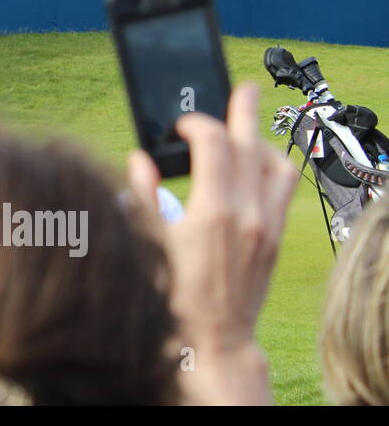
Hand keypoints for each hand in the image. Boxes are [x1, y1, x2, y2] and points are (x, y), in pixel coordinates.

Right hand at [125, 83, 297, 404]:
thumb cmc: (173, 293)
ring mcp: (266, 226)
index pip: (213, 144)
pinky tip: (258, 166)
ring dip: (262, 141)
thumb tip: (141, 159)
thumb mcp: (148, 241)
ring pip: (277, 166)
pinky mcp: (274, 238)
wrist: (212, 338)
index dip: (196, 124)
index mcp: (212, 211)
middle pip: (251, 145)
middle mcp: (247, 214)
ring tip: (248, 129)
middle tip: (243, 87)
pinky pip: (283, 191)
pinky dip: (273, 168)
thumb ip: (144, 195)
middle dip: (243, 112)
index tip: (179, 125)